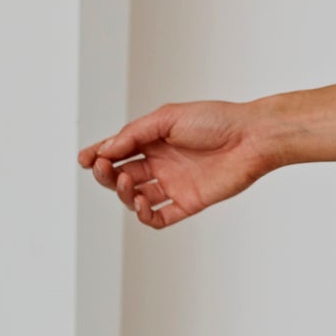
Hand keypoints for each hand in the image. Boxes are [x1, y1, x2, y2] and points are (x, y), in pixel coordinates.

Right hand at [77, 100, 270, 227]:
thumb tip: (107, 148)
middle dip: (107, 174)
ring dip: (124, 192)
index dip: (98, 156)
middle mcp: (162, 163)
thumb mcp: (167, 118)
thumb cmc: (216, 120)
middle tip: (102, 167)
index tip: (84, 158)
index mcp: (154, 140)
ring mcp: (174, 184)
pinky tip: (143, 202)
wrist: (251, 138)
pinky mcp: (188, 203)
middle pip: (122, 175)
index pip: (118, 151)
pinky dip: (145, 214)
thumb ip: (135, 134)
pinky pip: (159, 217)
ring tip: (128, 180)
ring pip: (136, 197)